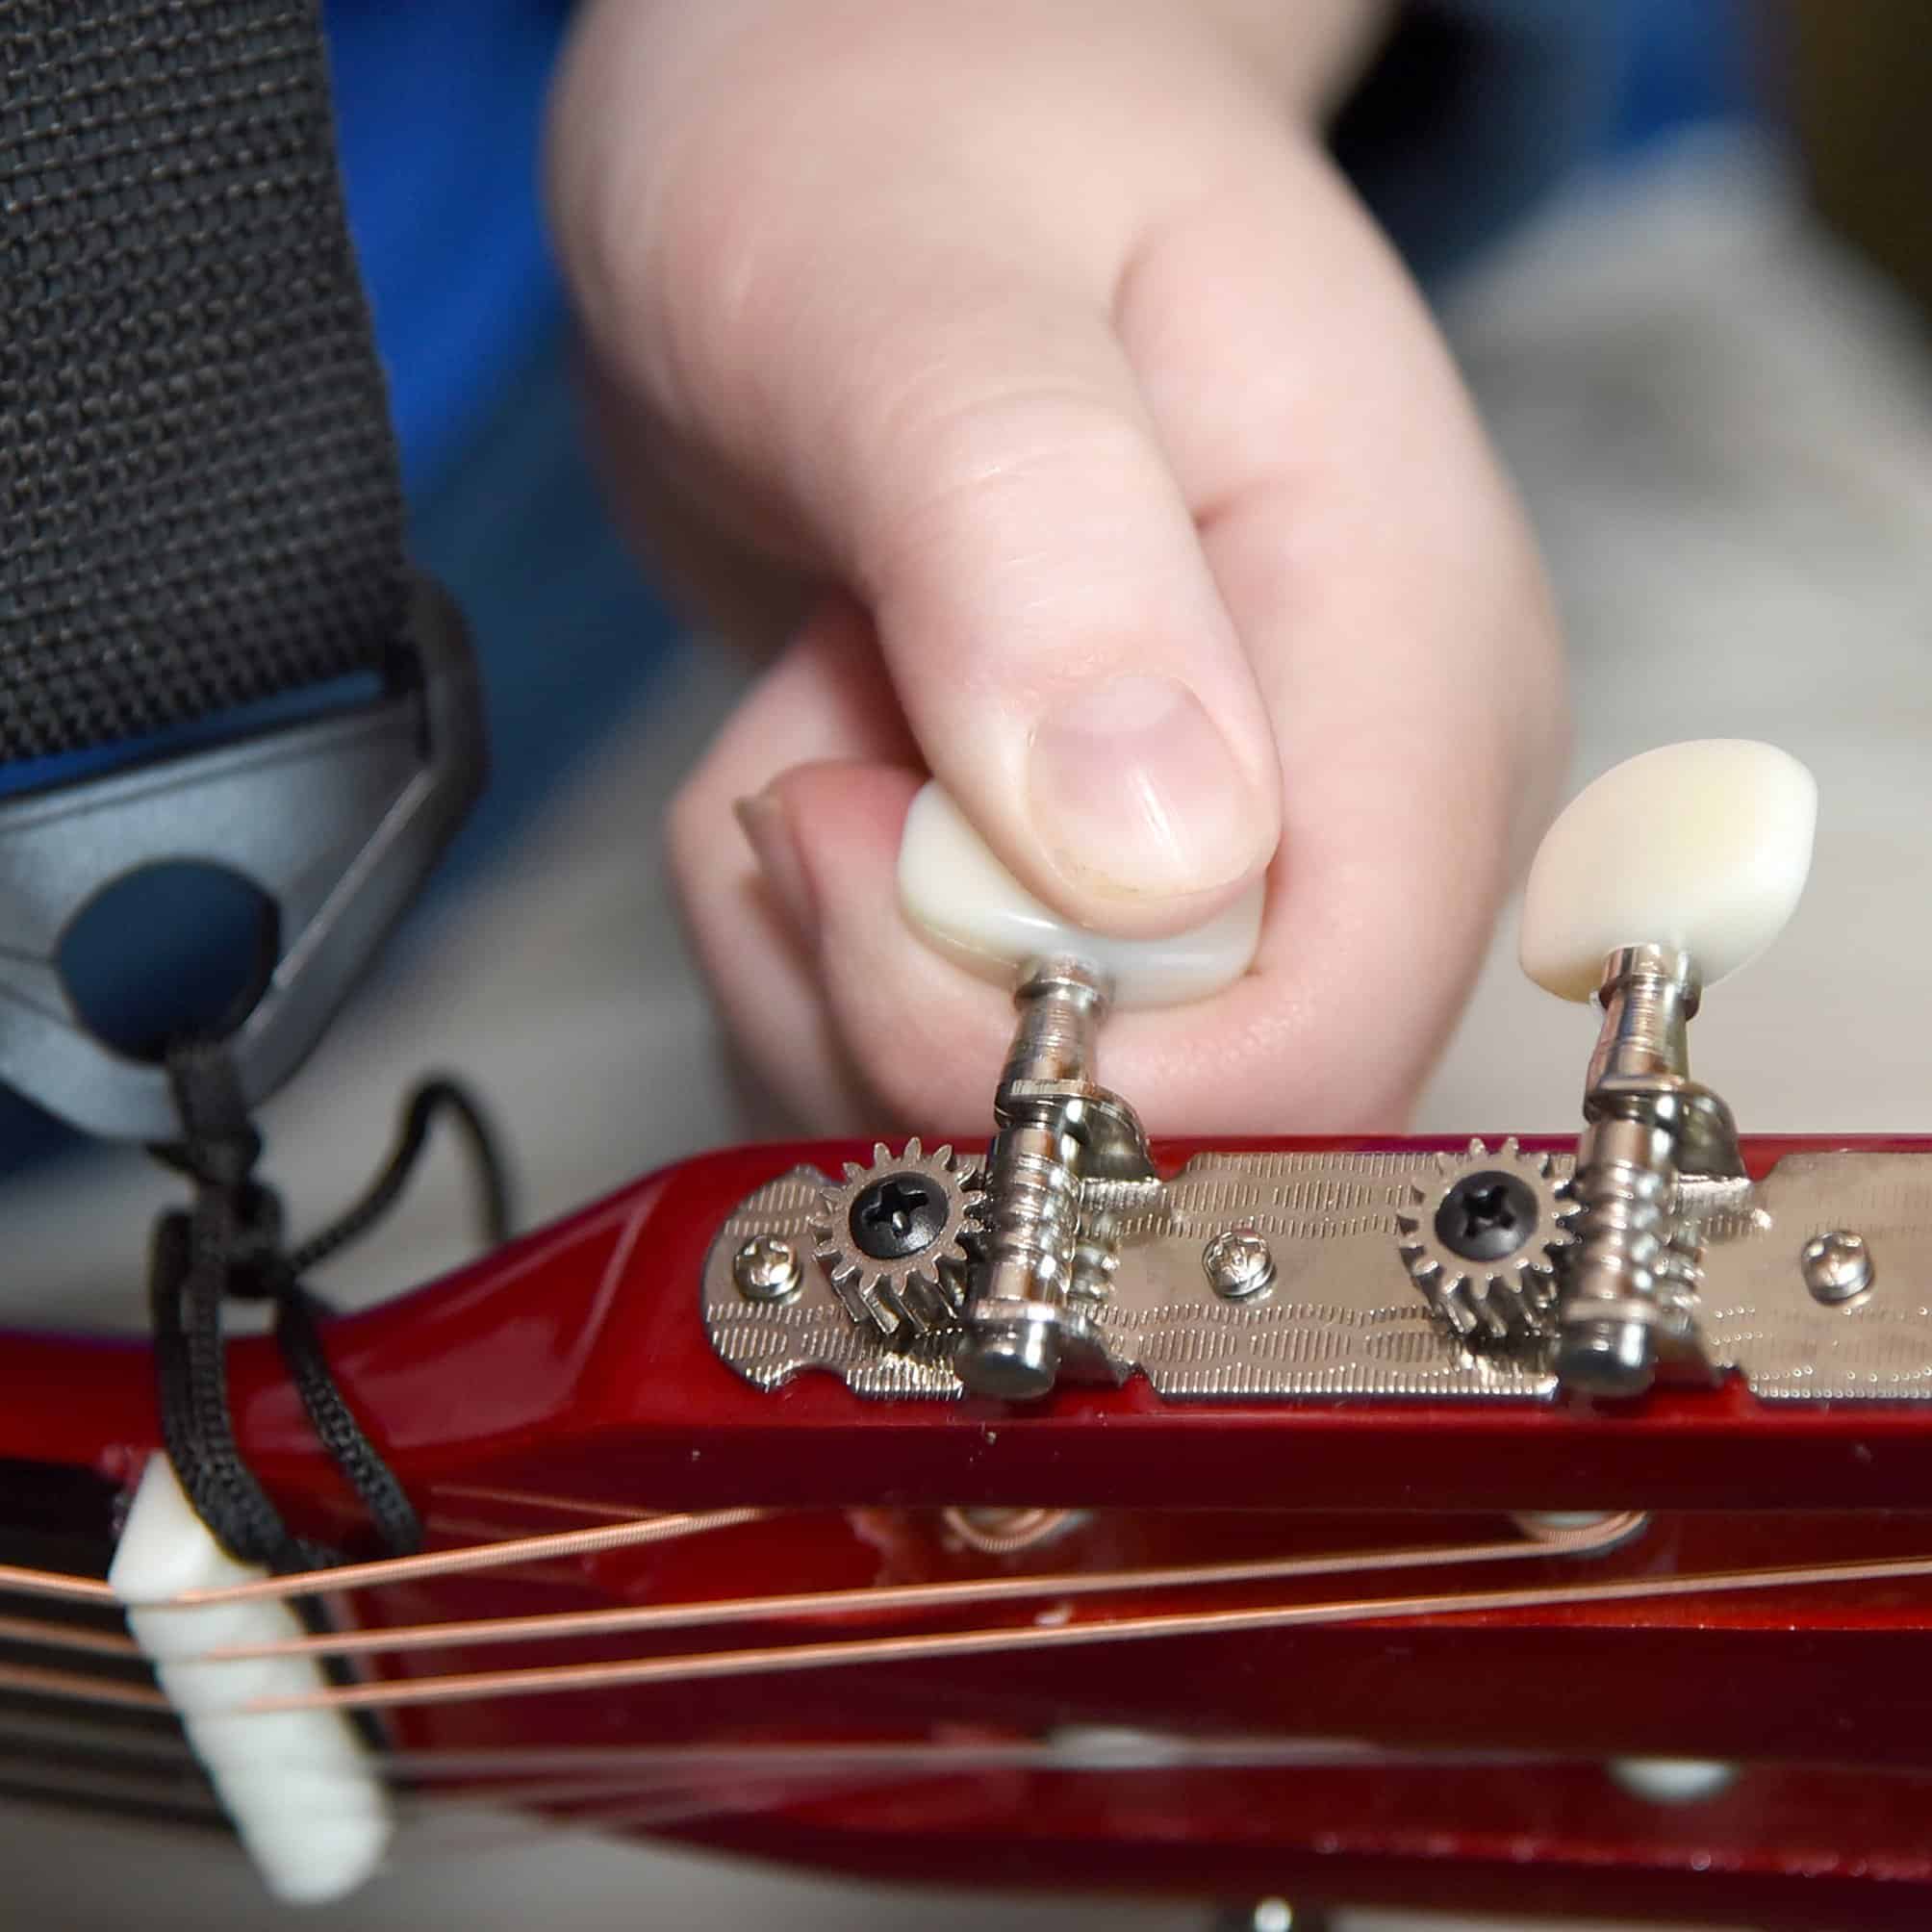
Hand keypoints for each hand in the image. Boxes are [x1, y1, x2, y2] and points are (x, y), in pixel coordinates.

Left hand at [547, 0, 1567, 1133]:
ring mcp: (1228, 871)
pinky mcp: (1099, 910)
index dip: (1065, 1053)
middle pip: (1171, 1120)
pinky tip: (812, 761)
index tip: (855, 852)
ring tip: (813, 707)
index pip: (1319, 1038)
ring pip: (1026, 1117)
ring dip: (833, 964)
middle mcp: (1351, 800)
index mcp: (1403, 655)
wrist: (863, 128)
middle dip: (910, 1000)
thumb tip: (1158, 855)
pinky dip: (811, 957)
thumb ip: (1037, 544)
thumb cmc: (903, 138)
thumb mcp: (918, 289)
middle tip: (809, 756)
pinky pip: (934, 1066)